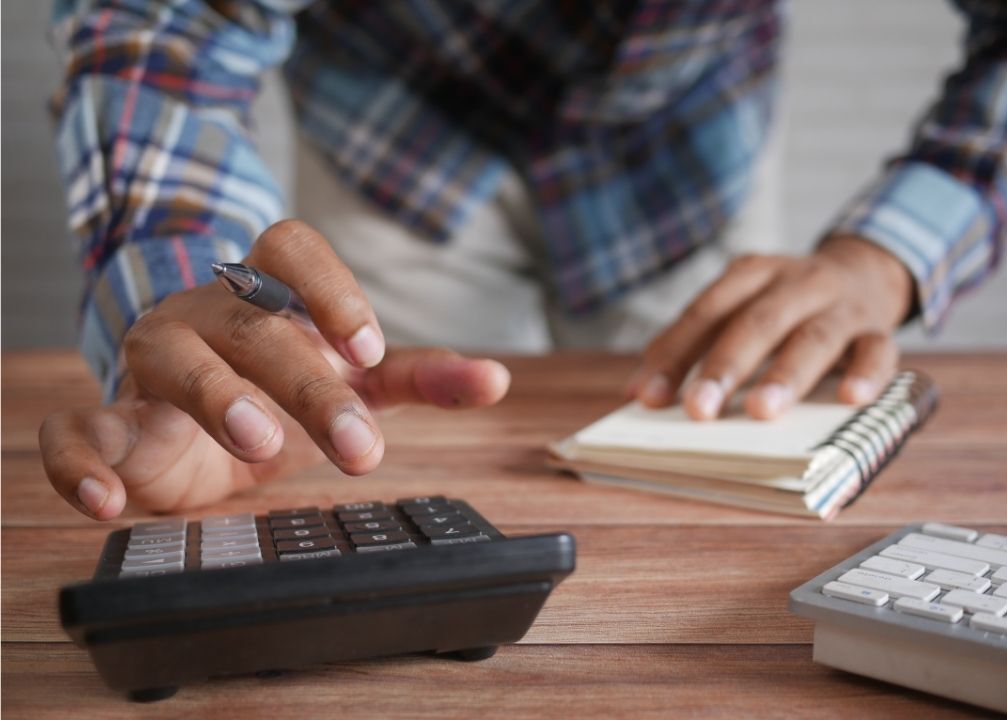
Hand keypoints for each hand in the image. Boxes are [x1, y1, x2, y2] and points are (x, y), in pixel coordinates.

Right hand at [39, 220, 510, 519]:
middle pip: (253, 322)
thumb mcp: (355, 383)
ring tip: (256, 440)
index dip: (330, 288)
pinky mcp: (108, 421)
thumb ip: (420, 379)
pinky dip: (79, 459)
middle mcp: (210, 315)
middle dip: (306, 382)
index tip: (368, 350)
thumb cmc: (282, 388)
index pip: (291, 247)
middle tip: (359, 445)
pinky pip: (74, 428)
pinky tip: (107, 499)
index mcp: (272, 294)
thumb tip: (497, 378)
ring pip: (171, 356)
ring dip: (214, 395)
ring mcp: (154, 360)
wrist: (195, 425)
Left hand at [629, 235, 913, 419]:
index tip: (647, 397)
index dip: (673, 354)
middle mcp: (796, 283)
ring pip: (814, 339)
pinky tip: (850, 398)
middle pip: (756, 323)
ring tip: (762, 410)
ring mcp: (840, 306)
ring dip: (785, 375)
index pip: (705, 313)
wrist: (864, 271)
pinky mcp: (877, 329)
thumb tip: (638, 396)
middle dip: (724, 366)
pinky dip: (866, 374)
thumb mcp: (740, 308)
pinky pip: (878, 350)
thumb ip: (693, 346)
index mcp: (750, 274)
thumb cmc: (784, 305)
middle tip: (698, 409)